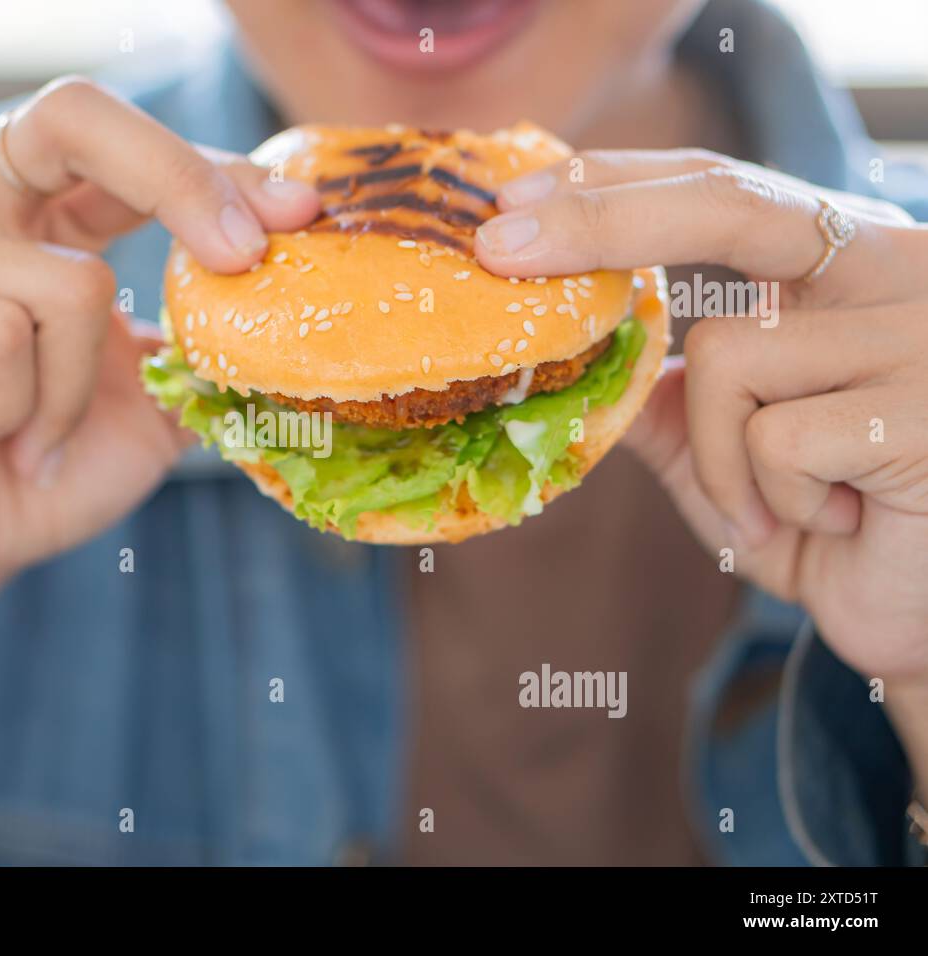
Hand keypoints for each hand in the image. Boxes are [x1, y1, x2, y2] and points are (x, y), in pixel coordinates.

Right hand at [0, 77, 319, 618]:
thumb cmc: (43, 473)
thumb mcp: (149, 407)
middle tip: (240, 257)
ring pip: (65, 282)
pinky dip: (17, 413)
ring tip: (26, 439)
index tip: (299, 213)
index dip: (211, 165)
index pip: (117, 143)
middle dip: (178, 179)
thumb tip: (289, 307)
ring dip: (73, 394)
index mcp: (22, 211)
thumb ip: (202, 349)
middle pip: (72, 117)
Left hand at [475, 149, 927, 689]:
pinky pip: (773, 438)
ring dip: (718, 456)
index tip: (515, 191)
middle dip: (601, 217)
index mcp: (844, 266)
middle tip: (497, 240)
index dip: (616, 184)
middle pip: (728, 205)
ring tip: (777, 509)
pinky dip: (768, 498)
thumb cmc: (832, 526)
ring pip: (727, 355)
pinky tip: (834, 523)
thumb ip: (665, 400)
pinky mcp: (923, 408)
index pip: (723, 189)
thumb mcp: (726, 456)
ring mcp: (918, 334)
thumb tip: (581, 355)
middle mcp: (894, 272)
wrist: (922, 615)